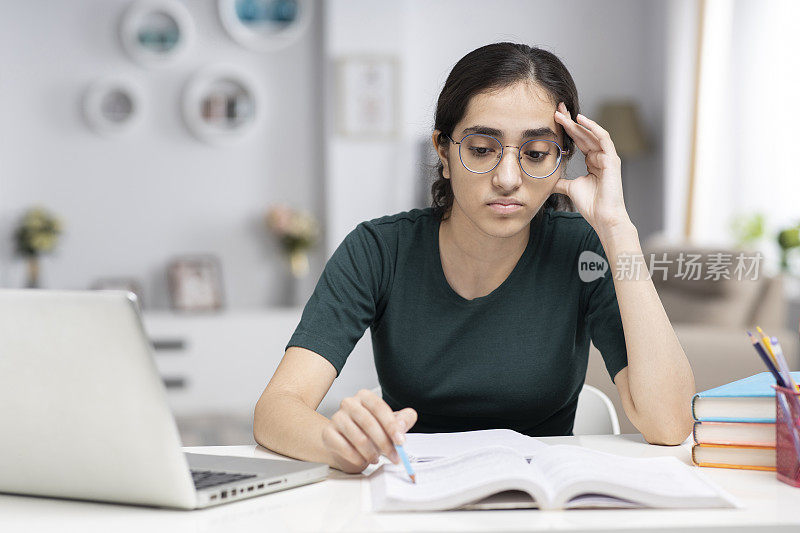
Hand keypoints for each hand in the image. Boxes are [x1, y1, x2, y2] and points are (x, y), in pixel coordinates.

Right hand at [321, 388, 416, 473]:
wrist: (347, 442)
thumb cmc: (370, 430)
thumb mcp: (391, 423)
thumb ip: (403, 420)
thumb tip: (402, 425)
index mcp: (365, 396)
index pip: (379, 408)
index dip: (392, 426)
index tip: (401, 441)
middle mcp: (349, 403)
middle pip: (369, 423)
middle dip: (385, 443)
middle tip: (394, 456)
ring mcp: (336, 417)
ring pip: (358, 438)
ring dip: (372, 453)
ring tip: (376, 458)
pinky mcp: (328, 433)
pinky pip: (345, 448)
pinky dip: (358, 458)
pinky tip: (363, 459)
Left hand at [552, 102, 631, 235]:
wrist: (603, 217)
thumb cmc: (591, 205)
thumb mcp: (570, 188)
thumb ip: (560, 181)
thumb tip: (548, 180)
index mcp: (593, 161)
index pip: (579, 140)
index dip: (567, 129)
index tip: (554, 119)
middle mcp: (601, 156)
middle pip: (584, 133)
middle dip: (570, 121)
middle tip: (556, 109)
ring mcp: (608, 157)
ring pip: (591, 133)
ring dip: (577, 123)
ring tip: (562, 113)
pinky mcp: (612, 159)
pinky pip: (603, 138)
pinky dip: (592, 127)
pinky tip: (581, 120)